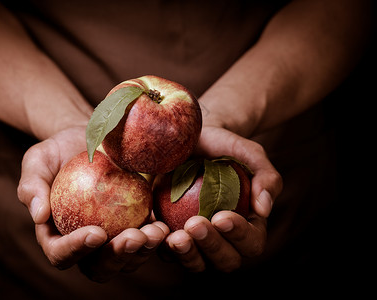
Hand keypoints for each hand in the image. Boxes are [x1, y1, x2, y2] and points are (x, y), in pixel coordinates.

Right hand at [17, 126, 167, 280]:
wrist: (88, 139)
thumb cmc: (58, 151)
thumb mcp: (37, 161)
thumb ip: (32, 187)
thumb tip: (39, 216)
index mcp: (56, 234)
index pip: (61, 254)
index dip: (77, 250)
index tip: (96, 232)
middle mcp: (86, 243)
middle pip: (99, 266)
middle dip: (117, 257)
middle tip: (133, 237)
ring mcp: (113, 236)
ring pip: (127, 259)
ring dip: (143, 251)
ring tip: (156, 231)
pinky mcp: (135, 224)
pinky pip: (147, 240)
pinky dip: (157, 237)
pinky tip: (166, 225)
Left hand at [163, 126, 282, 271]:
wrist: (192, 140)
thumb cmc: (224, 147)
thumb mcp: (249, 153)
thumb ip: (267, 177)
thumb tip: (264, 209)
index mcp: (249, 226)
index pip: (251, 243)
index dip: (239, 235)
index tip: (221, 216)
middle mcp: (224, 240)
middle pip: (225, 261)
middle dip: (211, 247)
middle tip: (195, 224)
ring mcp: (196, 241)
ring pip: (196, 263)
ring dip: (187, 255)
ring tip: (176, 237)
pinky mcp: (170, 234)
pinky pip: (164, 249)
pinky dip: (158, 245)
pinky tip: (152, 231)